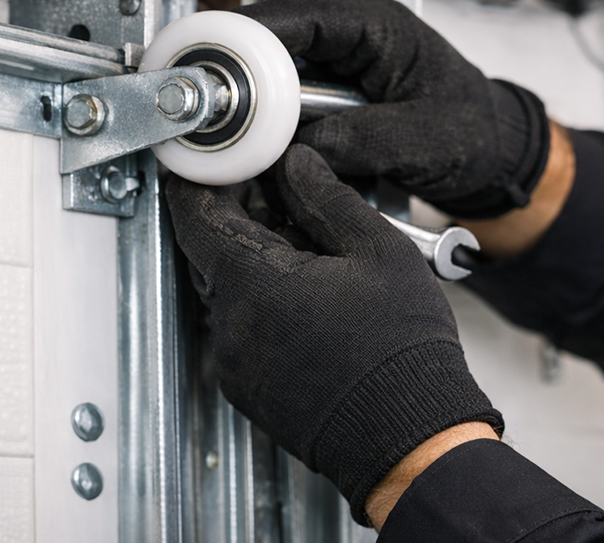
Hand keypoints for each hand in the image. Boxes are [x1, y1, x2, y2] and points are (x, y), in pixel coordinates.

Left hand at [166, 144, 501, 524]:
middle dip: (239, 216)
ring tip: (309, 250)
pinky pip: (238, 325)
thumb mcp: (377, 250)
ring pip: (225, 286)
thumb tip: (296, 165)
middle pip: (207, 249)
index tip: (228, 164)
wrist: (410, 439)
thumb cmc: (402, 353)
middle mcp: (230, 324)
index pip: (193, 213)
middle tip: (283, 197)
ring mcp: (234, 360)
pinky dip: (259, 300)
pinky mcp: (245, 385)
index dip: (206, 179)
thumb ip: (325, 197)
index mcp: (253, 282)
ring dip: (253, 259)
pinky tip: (307, 295)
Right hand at [241, 0, 549, 218]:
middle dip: (246, 75)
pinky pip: (291, 112)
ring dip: (260, 108)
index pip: (305, 17)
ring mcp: (341, 74)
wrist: (492, 159)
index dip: (255, 32)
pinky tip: (263, 150)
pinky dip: (276, 131)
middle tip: (216, 101)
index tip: (217, 51)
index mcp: (380, 28)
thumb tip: (304, 151)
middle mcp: (354, 43)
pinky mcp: (333, 105)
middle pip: (279, 48)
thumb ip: (364, 140)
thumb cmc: (476, 134)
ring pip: (279, 83)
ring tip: (238, 133)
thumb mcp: (424, 139)